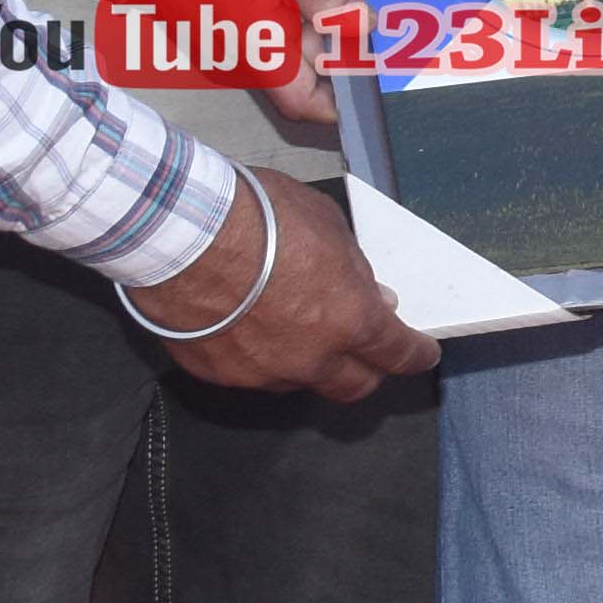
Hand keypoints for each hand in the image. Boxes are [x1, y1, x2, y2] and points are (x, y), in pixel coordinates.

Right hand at [128, 174, 435, 404]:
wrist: (179, 232)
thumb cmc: (257, 216)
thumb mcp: (326, 225)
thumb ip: (353, 269)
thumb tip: (370, 295)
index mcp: (350, 320)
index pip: (398, 354)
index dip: (416, 355)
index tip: (422, 353)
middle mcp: (311, 358)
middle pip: (352, 386)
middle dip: (366, 370)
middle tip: (365, 350)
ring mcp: (262, 373)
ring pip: (299, 381)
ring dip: (309, 361)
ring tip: (295, 327)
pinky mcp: (219, 375)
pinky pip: (252, 374)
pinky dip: (260, 357)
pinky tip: (248, 326)